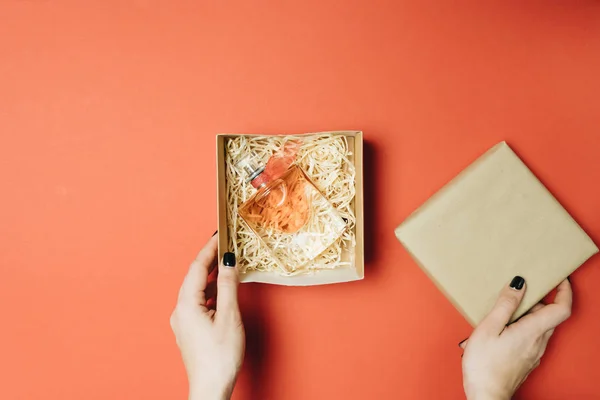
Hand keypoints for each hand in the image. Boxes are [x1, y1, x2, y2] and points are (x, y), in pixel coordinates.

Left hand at [170, 235, 244, 399]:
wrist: (210, 387)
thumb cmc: (219, 356)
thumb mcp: (229, 316)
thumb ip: (229, 286)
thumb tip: (228, 261)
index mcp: (186, 304)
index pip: (197, 267)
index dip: (209, 249)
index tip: (219, 234)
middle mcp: (180, 310)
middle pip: (195, 276)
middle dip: (210, 259)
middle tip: (225, 244)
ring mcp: (183, 321)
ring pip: (197, 289)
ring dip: (211, 275)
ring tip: (226, 263)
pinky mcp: (189, 329)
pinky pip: (198, 301)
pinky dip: (211, 291)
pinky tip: (222, 290)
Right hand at [461, 277, 571, 399]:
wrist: (486, 396)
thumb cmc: (484, 365)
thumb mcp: (488, 328)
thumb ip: (505, 304)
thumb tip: (519, 284)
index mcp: (532, 331)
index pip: (562, 309)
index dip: (565, 291)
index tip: (560, 279)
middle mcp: (538, 342)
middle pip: (549, 316)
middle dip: (538, 301)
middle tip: (518, 292)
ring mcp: (534, 353)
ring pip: (540, 327)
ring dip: (528, 315)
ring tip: (504, 312)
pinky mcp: (527, 360)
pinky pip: (532, 337)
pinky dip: (522, 327)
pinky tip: (501, 330)